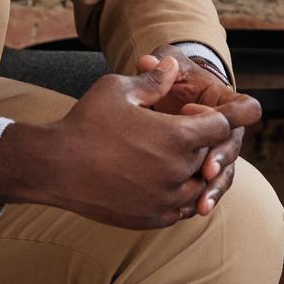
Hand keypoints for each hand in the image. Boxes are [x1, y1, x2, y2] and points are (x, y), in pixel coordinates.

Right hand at [0, 57, 234, 228]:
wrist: (53, 167)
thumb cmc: (85, 122)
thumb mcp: (119, 89)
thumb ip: (153, 79)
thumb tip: (171, 64)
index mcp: (177, 137)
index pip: (223, 126)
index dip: (226, 114)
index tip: (231, 110)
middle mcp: (178, 171)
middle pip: (212, 155)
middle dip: (205, 140)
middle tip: (185, 128)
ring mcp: (165, 200)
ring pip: (200, 185)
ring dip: (195, 170)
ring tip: (174, 155)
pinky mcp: (151, 219)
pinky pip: (181, 209)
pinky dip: (181, 194)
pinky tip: (165, 180)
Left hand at [142, 45, 261, 215]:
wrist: (167, 102)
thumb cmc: (172, 80)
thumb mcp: (166, 67)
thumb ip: (159, 64)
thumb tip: (147, 61)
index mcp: (224, 101)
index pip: (242, 108)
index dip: (225, 113)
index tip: (190, 112)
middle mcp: (226, 131)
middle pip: (232, 147)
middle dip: (219, 161)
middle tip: (206, 172)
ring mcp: (216, 154)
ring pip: (223, 175)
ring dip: (214, 191)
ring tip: (201, 206)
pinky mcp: (202, 173)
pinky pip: (208, 189)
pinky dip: (200, 201)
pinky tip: (188, 212)